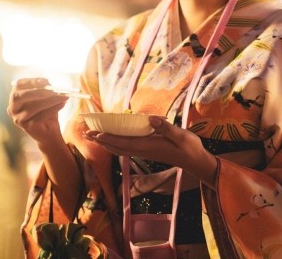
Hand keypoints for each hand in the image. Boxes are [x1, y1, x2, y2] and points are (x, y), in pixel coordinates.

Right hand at [8, 77, 69, 146]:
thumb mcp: (46, 96)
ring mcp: (17, 118)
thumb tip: (49, 83)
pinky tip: (62, 104)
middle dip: (37, 92)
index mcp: (16, 96)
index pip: (18, 85)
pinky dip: (53, 109)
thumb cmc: (47, 110)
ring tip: (63, 97)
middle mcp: (12, 108)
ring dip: (50, 100)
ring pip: (32, 107)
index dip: (31, 81)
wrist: (49, 131)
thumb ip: (46, 89)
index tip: (46, 81)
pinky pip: (40, 116)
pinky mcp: (26, 127)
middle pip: (19, 96)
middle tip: (53, 90)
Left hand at [85, 116, 217, 184]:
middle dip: (102, 140)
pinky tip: (114, 140)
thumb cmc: (189, 147)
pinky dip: (116, 143)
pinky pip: (127, 148)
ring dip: (106, 143)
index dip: (109, 138)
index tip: (95, 134)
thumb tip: (151, 119)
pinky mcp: (148, 151)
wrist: (195, 161)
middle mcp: (144, 150)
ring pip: (120, 149)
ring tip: (94, 137)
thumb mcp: (180, 135)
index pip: (124, 142)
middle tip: (86, 134)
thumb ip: (166, 127)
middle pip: (118, 147)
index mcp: (149, 146)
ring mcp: (145, 152)